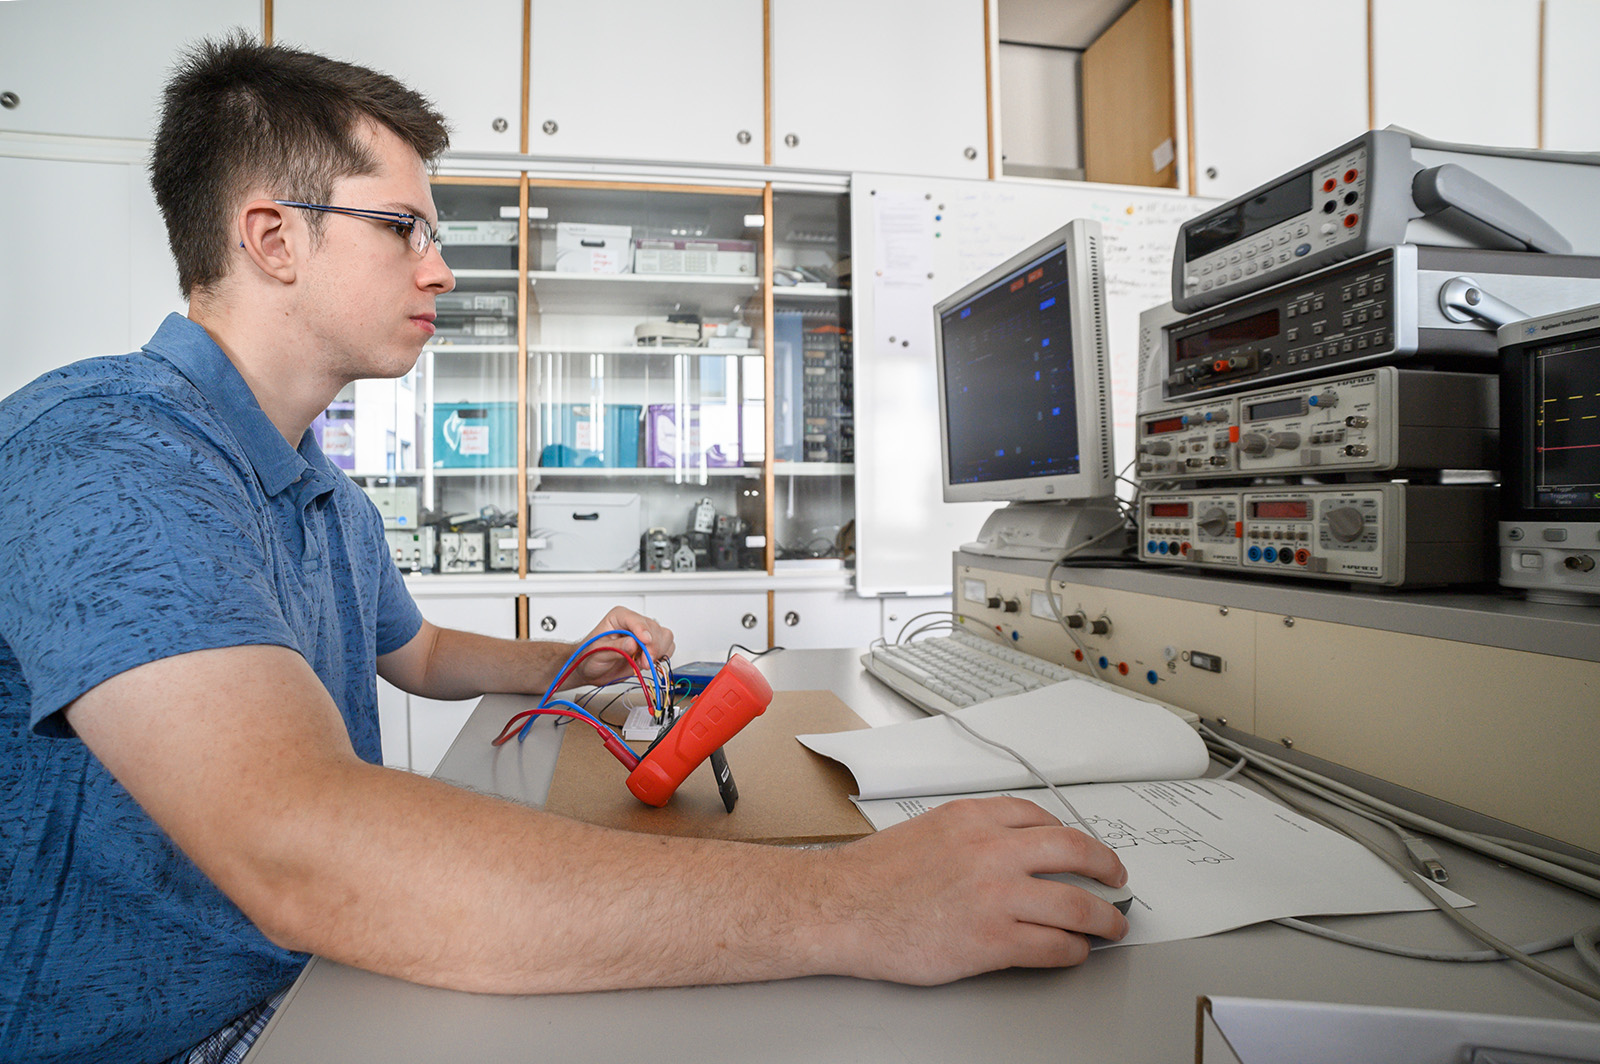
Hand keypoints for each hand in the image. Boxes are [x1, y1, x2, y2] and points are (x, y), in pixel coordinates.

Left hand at [562, 606, 675, 689]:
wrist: (591, 669)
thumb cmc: (590, 656)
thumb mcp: (598, 651)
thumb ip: (616, 647)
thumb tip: (633, 643)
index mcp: (619, 617)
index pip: (636, 619)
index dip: (643, 630)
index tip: (645, 642)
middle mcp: (634, 623)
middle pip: (655, 629)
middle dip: (652, 647)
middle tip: (643, 661)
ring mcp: (644, 635)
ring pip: (665, 637)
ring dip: (658, 652)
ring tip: (643, 663)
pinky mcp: (650, 647)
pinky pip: (667, 648)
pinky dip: (662, 657)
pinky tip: (648, 662)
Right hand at [821, 796, 1128, 984]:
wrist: (840, 908)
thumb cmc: (872, 876)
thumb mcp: (927, 830)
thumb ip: (970, 834)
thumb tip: (1006, 849)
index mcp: (973, 819)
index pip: (1041, 818)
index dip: (1071, 836)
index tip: (1081, 849)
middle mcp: (991, 851)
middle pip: (1073, 851)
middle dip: (1106, 867)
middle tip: (1117, 880)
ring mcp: (995, 896)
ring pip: (1075, 904)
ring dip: (1103, 918)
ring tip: (1111, 926)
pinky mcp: (991, 940)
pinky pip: (1052, 946)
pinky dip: (1073, 951)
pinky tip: (1075, 953)